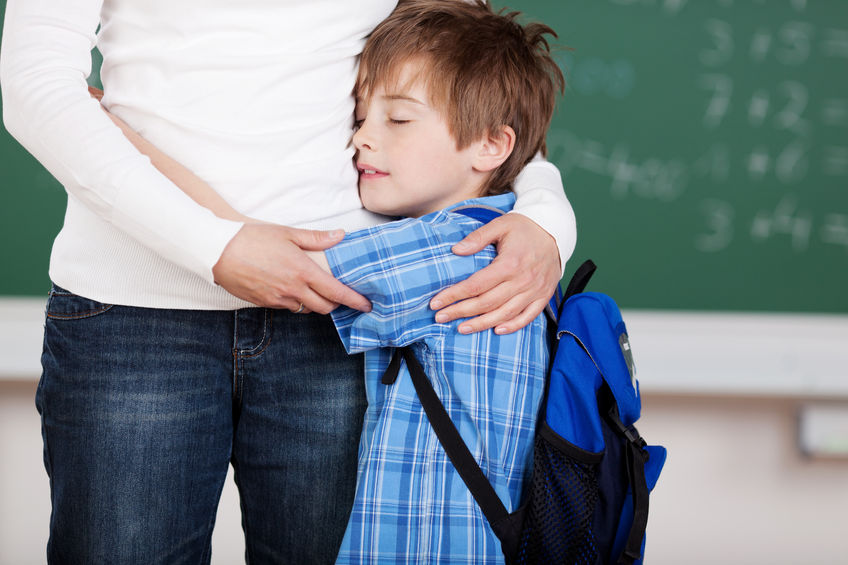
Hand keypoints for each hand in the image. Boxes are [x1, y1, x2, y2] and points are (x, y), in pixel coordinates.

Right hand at [212, 223, 371, 313]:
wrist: (218, 250)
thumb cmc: (252, 237)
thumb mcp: (287, 233)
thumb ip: (316, 238)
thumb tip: (339, 236)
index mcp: (302, 271)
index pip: (336, 292)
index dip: (354, 301)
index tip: (366, 305)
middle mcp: (292, 289)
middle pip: (324, 307)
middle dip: (334, 304)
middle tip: (338, 295)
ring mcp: (277, 299)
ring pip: (304, 309)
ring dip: (312, 302)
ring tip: (312, 289)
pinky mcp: (263, 303)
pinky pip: (285, 307)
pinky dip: (292, 301)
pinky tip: (288, 288)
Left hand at [430, 214, 560, 333]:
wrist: (556, 231)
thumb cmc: (525, 228)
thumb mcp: (500, 224)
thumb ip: (478, 237)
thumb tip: (456, 250)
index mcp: (509, 263)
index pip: (475, 285)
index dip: (454, 295)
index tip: (436, 303)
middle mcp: (522, 280)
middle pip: (486, 303)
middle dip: (460, 312)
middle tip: (440, 318)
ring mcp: (534, 291)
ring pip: (504, 314)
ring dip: (481, 324)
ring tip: (461, 328)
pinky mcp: (543, 296)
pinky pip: (527, 317)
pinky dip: (512, 326)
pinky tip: (496, 330)